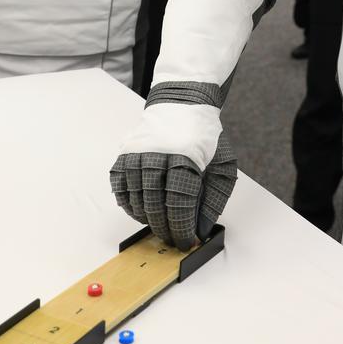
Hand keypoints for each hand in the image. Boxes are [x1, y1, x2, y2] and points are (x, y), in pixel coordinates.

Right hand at [110, 100, 236, 249]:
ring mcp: (138, 152)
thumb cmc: (204, 137)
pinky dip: (128, 204)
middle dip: (164, 228)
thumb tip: (200, 231)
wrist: (182, 102)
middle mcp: (158, 153)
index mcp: (187, 155)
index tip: (187, 241)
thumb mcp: (222, 165)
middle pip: (155, 203)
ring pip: (136, 197)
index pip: (179, 202)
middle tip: (172, 239)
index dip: (182, 227)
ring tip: (159, 225)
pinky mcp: (125, 152)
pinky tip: (141, 210)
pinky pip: (120, 186)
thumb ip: (214, 199)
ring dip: (147, 219)